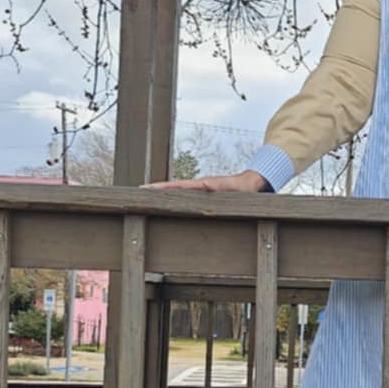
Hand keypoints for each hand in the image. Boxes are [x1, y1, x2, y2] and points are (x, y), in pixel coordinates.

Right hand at [144, 169, 270, 192]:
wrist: (250, 184)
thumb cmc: (242, 189)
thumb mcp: (231, 188)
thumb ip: (220, 186)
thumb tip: (205, 184)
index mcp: (202, 185)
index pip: (178, 185)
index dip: (162, 187)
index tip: (147, 188)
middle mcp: (198, 186)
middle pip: (173, 187)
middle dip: (156, 189)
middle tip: (138, 191)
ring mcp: (199, 190)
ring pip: (177, 191)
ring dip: (162, 193)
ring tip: (145, 196)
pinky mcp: (202, 194)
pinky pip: (184, 195)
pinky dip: (173, 197)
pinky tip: (166, 203)